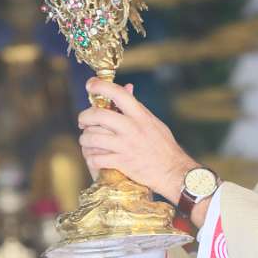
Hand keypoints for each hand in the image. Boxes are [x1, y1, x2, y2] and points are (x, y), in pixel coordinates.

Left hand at [78, 78, 196, 203]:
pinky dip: (90, 158)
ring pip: (92, 137)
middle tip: (83, 121)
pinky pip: (96, 158)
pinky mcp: (122, 163)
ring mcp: (126, 146)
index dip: (100, 86)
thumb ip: (137, 107)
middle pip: (98, 115)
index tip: (90, 85)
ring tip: (87, 141)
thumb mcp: (153, 122)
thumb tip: (127, 87)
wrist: (173, 171)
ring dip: (85, 140)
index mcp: (140, 115)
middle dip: (84, 117)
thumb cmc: (164, 147)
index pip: (118, 93)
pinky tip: (93, 157)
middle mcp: (132, 128)